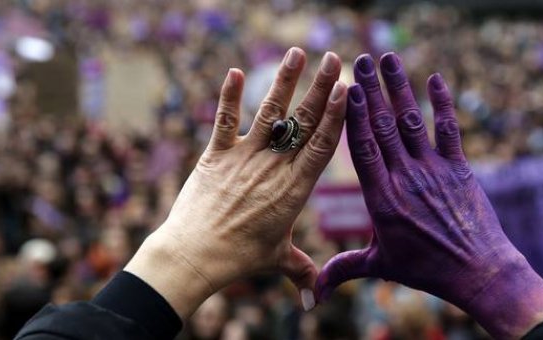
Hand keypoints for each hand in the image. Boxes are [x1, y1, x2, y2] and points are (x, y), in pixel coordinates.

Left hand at [125, 47, 346, 317]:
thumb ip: (302, 272)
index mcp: (296, 189)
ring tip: (298, 52)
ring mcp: (245, 158)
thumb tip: (315, 303)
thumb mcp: (277, 260)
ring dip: (285, 80)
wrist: (194, 255)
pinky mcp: (216, 155)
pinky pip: (225, 121)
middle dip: (321, 87)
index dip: (337, 116)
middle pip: (304, 121)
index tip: (348, 91)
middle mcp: (275, 167)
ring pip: (271, 113)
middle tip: (335, 59)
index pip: (323, 145)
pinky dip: (229, 96)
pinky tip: (235, 71)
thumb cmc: (240, 258)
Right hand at [315, 53, 542, 338]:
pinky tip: (435, 79)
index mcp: (381, 199)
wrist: (477, 272)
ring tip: (388, 59)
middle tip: (360, 60)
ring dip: (400, 88)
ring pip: (412, 122)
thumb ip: (344, 269)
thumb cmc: (426, 269)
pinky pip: (449, 130)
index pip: (362, 149)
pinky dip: (443, 104)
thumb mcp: (380, 265)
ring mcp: (433, 171)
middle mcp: (405, 178)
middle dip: (372, 91)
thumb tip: (313, 292)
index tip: (347, 89)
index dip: (354, 115)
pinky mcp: (458, 169)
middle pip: (383, 127)